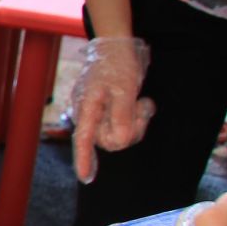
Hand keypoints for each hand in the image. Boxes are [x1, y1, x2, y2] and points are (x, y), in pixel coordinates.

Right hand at [71, 35, 155, 182]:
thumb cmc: (117, 65)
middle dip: (131, 129)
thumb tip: (119, 141)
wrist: (118, 47)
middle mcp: (89, 114)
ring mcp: (99, 113)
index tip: (86, 178)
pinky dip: (136, 117)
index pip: (84, 139)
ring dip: (137, 121)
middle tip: (143, 108)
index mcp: (87, 108)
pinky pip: (123, 125)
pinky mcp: (109, 111)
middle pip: (109, 139)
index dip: (84, 159)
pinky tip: (141, 102)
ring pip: (119, 134)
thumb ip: (121, 116)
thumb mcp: (124, 88)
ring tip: (143, 102)